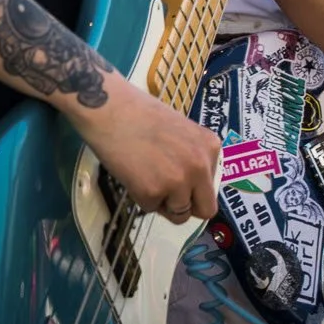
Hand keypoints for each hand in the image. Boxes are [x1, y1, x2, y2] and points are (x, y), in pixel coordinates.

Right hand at [76, 75, 222, 221]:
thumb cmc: (141, 114)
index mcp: (210, 147)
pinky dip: (140, 197)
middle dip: (187, 207)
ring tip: (145, 175)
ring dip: (163, 202)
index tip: (180, 183)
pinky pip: (151, 208)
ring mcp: (178, 181)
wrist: (110, 109)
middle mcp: (200, 166)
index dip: (195, 190)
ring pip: (179, 215)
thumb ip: (193, 157)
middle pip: (206, 209)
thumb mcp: (182, 132)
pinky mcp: (153, 192)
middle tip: (167, 196)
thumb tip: (193, 187)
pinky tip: (132, 173)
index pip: (212, 187)